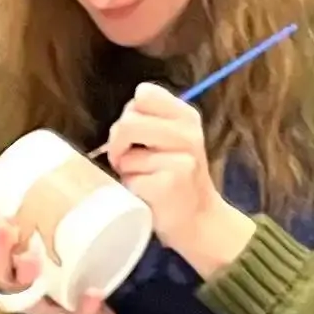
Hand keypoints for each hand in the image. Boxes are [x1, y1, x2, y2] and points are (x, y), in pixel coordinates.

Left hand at [106, 85, 247, 270]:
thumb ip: (149, 123)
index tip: (133, 137)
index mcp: (186, 116)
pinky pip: (129, 180)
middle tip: (125, 162)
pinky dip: (130, 190)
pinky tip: (147, 195)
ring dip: (124, 170)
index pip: (144, 94)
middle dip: (116, 144)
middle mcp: (187, 133)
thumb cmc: (174, 179)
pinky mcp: (169, 184)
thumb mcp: (172, 141)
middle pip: (127, 121)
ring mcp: (181, 158)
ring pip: (126, 154)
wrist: (197, 219)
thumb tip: (119, 122)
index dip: (129, 115)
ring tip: (141, 179)